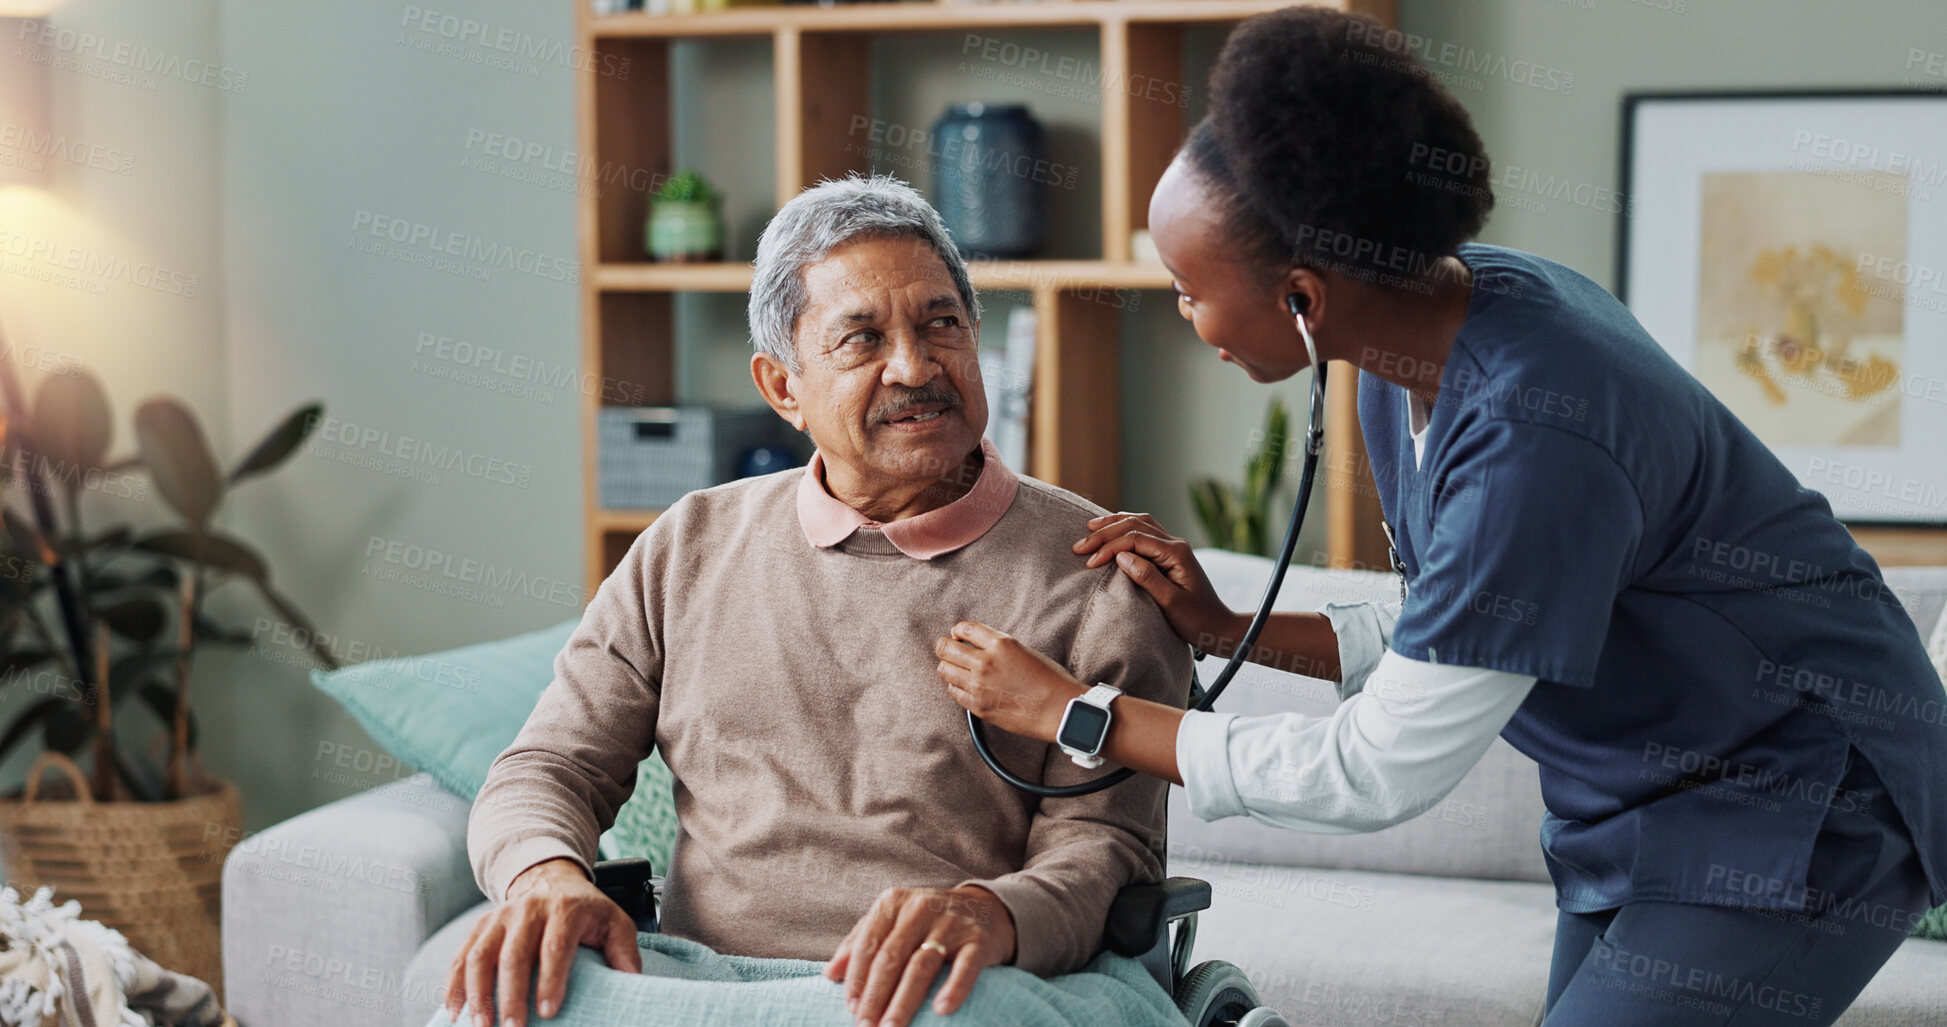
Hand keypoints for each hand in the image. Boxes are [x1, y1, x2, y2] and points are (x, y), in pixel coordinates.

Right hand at [442, 858, 642, 1026]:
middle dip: (511, 995)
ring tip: (481, 1026)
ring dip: (478, 994)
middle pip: (513, 954)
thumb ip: (624, 951)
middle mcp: (528, 910)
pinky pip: (460, 956)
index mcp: (565, 909)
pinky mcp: (481, 926)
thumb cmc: (586, 910)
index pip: (555, 945)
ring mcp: (500, 917)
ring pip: (480, 955)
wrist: (550, 878)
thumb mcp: (614, 922)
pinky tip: (455, 1012)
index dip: (551, 979)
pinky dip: (454, 986)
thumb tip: (631, 983)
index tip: (548, 1012)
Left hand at [824, 885, 1015, 1026]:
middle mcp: (920, 908)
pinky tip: (941, 1010)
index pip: (868, 944)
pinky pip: (964, 967)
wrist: (986, 909)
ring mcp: (951, 924)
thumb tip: (830, 974)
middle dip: (874, 996)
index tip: (850, 1008)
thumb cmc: (928, 921)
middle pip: (890, 957)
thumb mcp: (893, 921)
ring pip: (920, 965)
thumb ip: (860, 942)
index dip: (857, 978)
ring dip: (903, 1001)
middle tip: (864, 1026)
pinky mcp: (979, 940)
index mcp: (894, 903)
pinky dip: (953, 989)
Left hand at [936, 621, 1084, 742]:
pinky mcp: (978, 706)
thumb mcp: (1023, 651)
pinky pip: (953, 692)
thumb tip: (976, 646)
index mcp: (1000, 644)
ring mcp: (979, 685)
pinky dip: (957, 688)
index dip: (958, 631)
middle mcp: (985, 662)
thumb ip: (998, 646)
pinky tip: (967, 688)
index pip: (964, 629)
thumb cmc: (1049, 680)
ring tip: (958, 671)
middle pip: (945, 648)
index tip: (958, 636)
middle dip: (945, 647)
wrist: (1060, 710)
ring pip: (944, 670)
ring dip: (949, 668)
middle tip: (950, 651)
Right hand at [1074, 512, 1234, 649]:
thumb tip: (1121, 556)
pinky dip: (1124, 529)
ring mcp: (1174, 547)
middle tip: (1079, 546)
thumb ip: (1147, 577)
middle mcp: (1176, 544)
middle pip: (1135, 525)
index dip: (1109, 547)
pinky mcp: (1170, 554)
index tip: (1089, 562)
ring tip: (1090, 528)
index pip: (1135, 539)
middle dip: (1105, 533)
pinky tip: (1111, 532)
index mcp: (1176, 553)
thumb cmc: (1196, 620)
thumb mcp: (1170, 603)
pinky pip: (1144, 532)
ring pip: (1140, 523)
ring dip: (1114, 524)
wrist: (1218, 627)